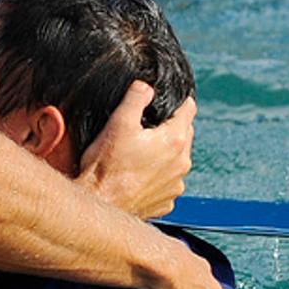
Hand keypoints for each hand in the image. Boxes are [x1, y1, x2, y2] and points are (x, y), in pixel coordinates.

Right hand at [79, 82, 192, 218]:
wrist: (99, 203)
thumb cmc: (106, 166)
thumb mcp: (117, 123)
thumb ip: (136, 98)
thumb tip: (146, 86)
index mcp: (174, 140)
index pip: (189, 110)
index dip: (179, 102)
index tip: (168, 101)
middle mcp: (181, 164)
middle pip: (184, 135)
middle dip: (171, 128)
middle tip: (147, 128)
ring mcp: (175, 185)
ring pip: (177, 160)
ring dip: (165, 154)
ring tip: (140, 154)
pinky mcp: (166, 202)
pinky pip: (167, 183)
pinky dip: (158, 177)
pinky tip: (138, 176)